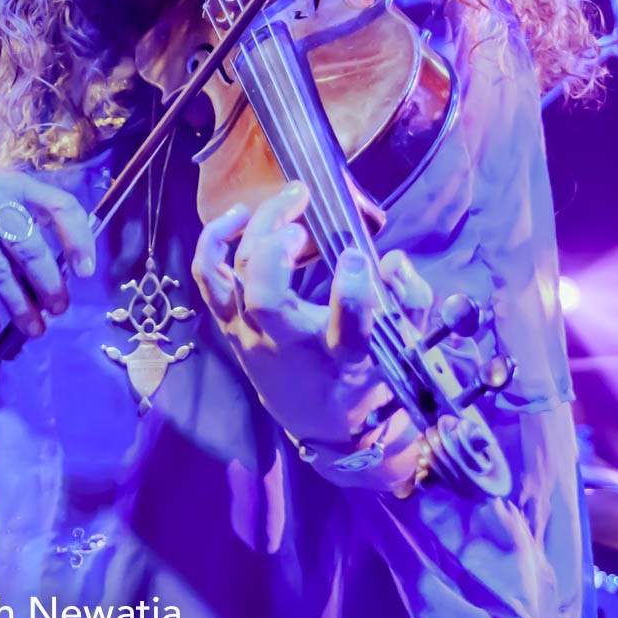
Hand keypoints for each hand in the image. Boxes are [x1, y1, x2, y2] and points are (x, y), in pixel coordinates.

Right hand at [0, 155, 93, 337]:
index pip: (58, 207)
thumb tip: (64, 272)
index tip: (85, 272)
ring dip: (18, 306)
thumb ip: (31, 219)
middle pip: (27, 247)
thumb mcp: (4, 193)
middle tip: (58, 309)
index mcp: (16, 185)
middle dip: (48, 284)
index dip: (78, 239)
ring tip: (34, 329)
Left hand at [191, 181, 434, 492]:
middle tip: (303, 227)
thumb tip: (394, 261)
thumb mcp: (400, 345)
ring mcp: (250, 334)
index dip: (352, 294)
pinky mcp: (229, 323)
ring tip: (283, 202)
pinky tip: (238, 213)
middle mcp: (287, 346)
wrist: (314, 415)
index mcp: (339, 357)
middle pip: (266, 300)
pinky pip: (209, 280)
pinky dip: (213, 243)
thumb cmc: (361, 372)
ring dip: (252, 234)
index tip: (358, 256)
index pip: (345, 331)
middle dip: (277, 254)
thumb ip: (409, 301)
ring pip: (236, 281)